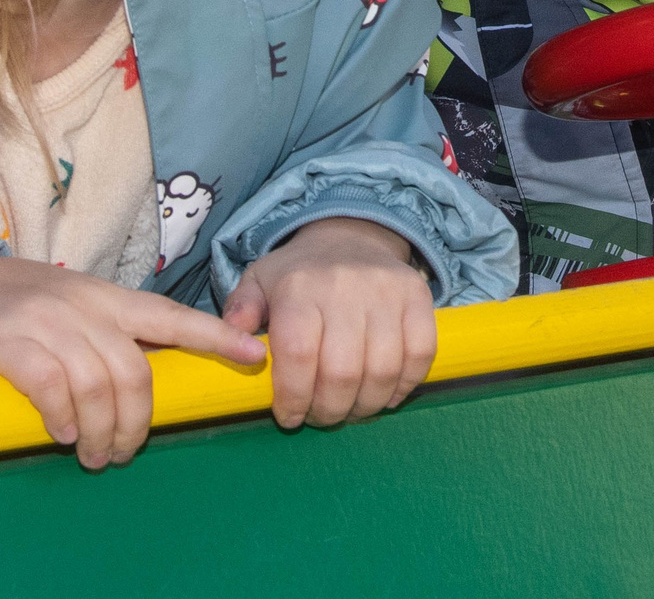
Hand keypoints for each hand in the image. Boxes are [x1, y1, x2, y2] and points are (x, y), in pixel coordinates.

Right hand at [0, 255, 264, 469]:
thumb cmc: (34, 312)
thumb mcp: (85, 312)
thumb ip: (121, 339)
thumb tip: (164, 385)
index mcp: (113, 300)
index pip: (173, 317)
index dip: (216, 337)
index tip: (256, 356)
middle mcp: (86, 307)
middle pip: (135, 370)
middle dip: (138, 422)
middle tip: (125, 452)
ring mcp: (46, 322)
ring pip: (96, 384)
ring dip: (101, 431)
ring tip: (94, 454)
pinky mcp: (7, 341)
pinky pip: (48, 385)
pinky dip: (62, 416)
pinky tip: (64, 434)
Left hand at [220, 217, 435, 430]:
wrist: (349, 237)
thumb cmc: (299, 274)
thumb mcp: (258, 284)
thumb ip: (239, 313)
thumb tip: (233, 341)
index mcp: (299, 288)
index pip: (298, 354)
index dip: (294, 397)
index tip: (289, 416)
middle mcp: (344, 287)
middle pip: (342, 372)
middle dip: (329, 410)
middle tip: (321, 416)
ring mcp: (386, 291)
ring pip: (382, 370)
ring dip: (365, 405)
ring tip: (351, 409)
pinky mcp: (418, 296)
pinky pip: (421, 354)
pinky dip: (404, 385)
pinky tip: (385, 393)